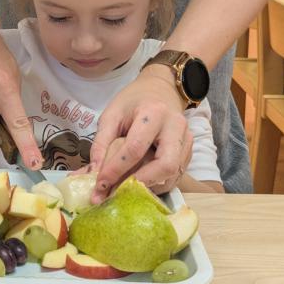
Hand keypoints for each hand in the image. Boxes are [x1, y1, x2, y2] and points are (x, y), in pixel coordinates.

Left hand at [90, 67, 192, 203]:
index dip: (116, 169)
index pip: (135, 148)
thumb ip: (100, 144)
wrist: (160, 90)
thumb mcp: (111, 115)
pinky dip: (157, 183)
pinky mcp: (189, 151)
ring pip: (173, 174)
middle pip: (165, 165)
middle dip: (141, 183)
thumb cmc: (133, 102)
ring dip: (149, 186)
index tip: (99, 185)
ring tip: (125, 189)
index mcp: (154, 113)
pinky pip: (176, 175)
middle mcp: (175, 127)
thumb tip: (93, 173)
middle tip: (118, 192)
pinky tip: (140, 182)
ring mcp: (187, 140)